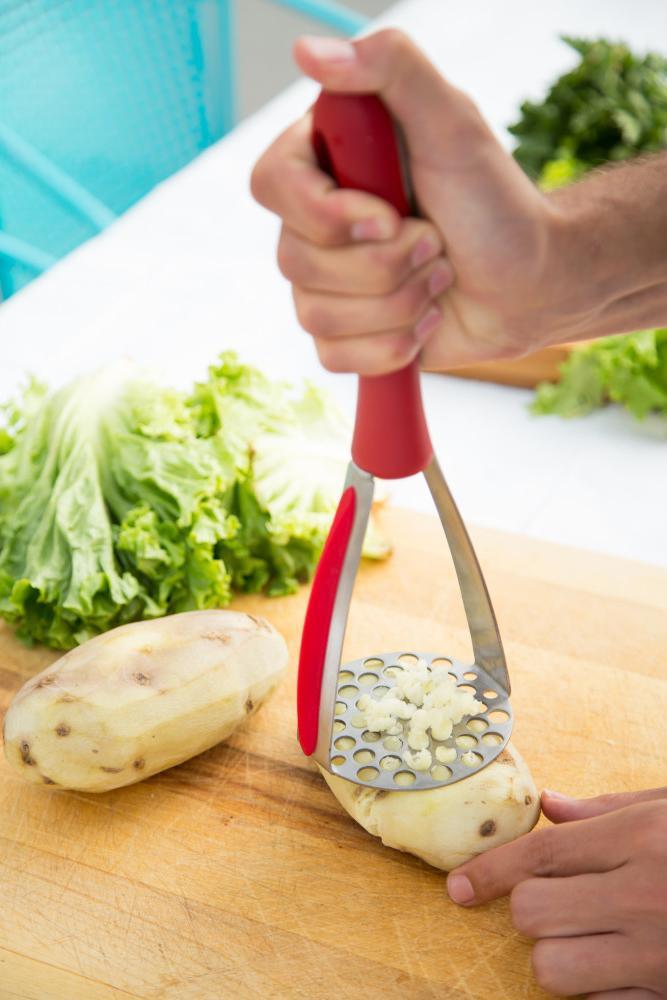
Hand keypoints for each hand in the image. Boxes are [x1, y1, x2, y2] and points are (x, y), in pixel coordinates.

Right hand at [251, 29, 570, 375]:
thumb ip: (391, 68)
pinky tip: (426, 320)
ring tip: (438, 277)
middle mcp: (317, 222)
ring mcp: (327, 282)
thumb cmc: (495, 202)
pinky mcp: (345, 335)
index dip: (325, 214)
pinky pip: (333, 357)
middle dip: (386, 264)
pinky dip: (392, 346)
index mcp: (328, 163)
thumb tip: (309, 50)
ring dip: (398, 303)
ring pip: (316, 315)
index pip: (271, 185)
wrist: (532, 283)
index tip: (390, 215)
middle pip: (295, 260)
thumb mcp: (452, 120)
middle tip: (437, 243)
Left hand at [446, 787, 666, 997]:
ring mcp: (657, 956)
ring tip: (588, 938)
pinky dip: (596, 989)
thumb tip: (548, 804)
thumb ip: (608, 808)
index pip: (540, 854)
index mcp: (640, 838)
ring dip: (557, 954)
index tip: (458, 886)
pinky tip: (618, 966)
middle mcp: (642, 896)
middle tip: (559, 900)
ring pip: (554, 968)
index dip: (490, 870)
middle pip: (532, 911)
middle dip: (528, 907)